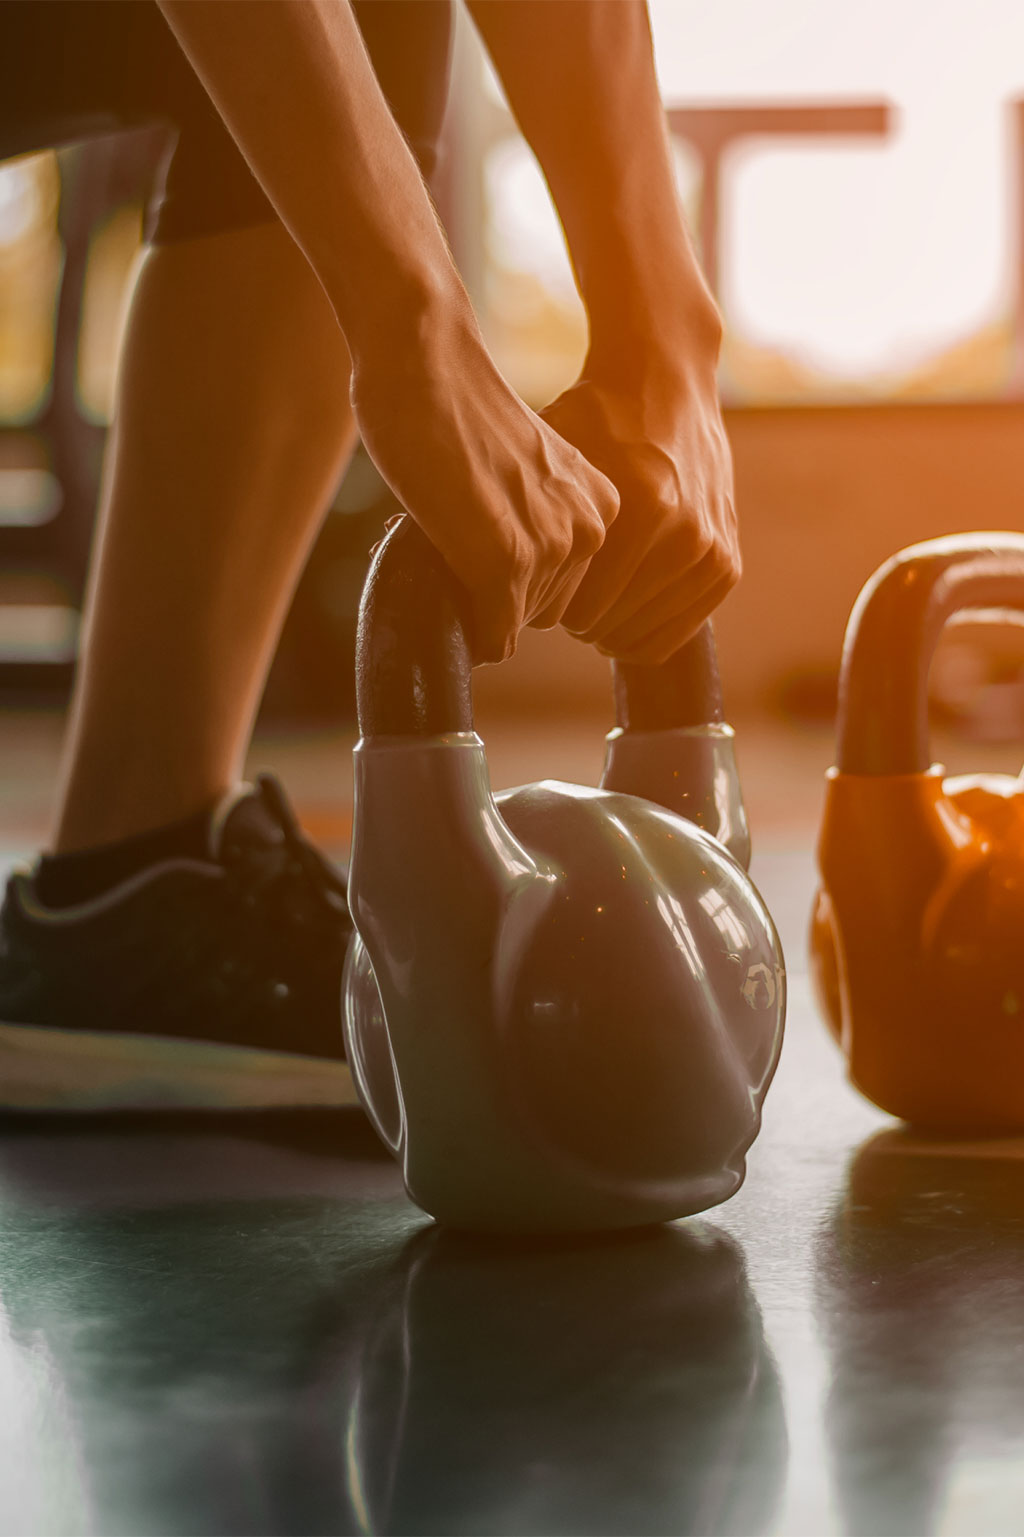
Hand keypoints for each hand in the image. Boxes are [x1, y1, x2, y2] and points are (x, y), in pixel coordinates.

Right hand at [352, 305, 618, 663]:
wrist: (425, 363)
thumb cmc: (457, 411)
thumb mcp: (524, 473)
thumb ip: (536, 517)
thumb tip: (515, 586)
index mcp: (601, 506)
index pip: (563, 588)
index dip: (511, 575)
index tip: (480, 532)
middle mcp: (590, 529)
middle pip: (540, 612)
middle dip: (494, 592)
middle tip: (457, 535)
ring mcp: (552, 546)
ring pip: (512, 625)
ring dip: (473, 599)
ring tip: (448, 531)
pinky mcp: (506, 560)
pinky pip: (493, 636)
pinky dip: (466, 627)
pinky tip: (442, 567)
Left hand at [538, 345, 738, 664]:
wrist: (667, 381)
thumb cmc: (597, 417)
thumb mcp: (554, 454)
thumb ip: (529, 518)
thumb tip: (488, 586)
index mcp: (644, 508)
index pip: (578, 611)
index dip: (545, 609)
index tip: (533, 589)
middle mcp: (686, 534)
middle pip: (608, 628)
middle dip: (576, 619)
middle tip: (561, 593)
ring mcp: (712, 552)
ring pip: (641, 639)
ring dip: (610, 627)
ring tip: (590, 598)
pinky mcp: (727, 565)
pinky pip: (679, 632)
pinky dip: (645, 630)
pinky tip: (621, 607)